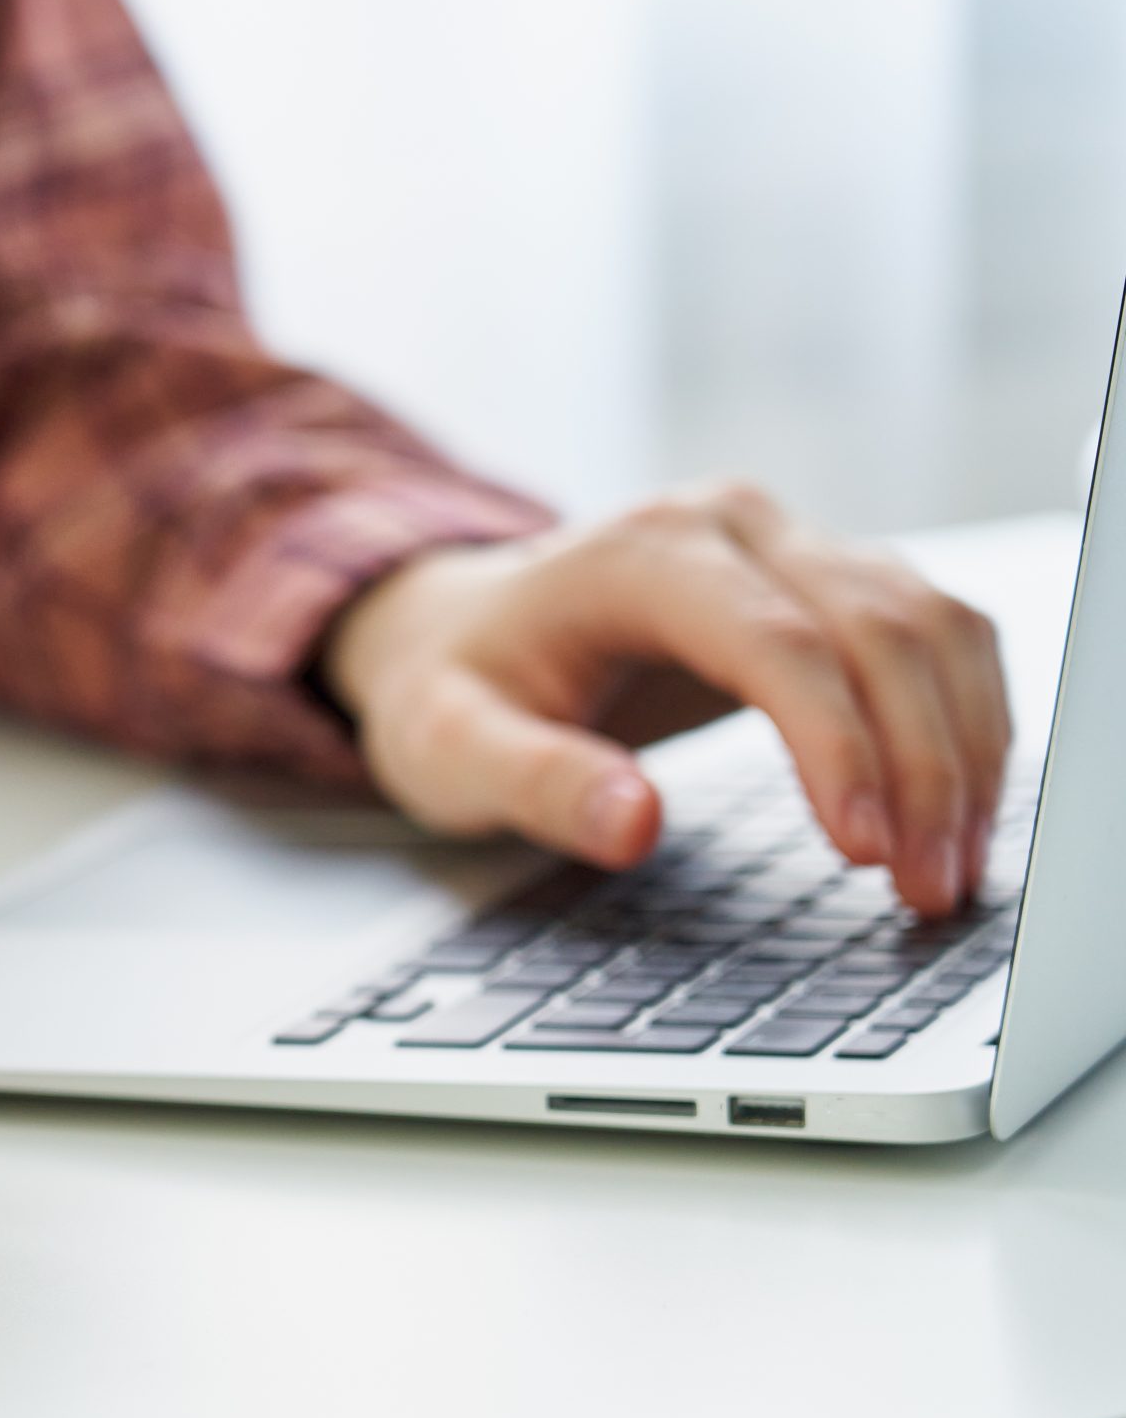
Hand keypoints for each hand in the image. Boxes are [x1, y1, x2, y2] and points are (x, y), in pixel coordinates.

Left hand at [321, 481, 1009, 916]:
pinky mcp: (826, 580)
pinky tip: (963, 809)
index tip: (865, 850)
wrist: (454, 631)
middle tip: (929, 891)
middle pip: (878, 628)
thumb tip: (632, 824)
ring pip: (930, 625)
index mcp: (639, 553)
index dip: (837, 744)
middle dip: (923, 766)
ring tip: (954, 869)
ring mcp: (787, 543)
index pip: (775, 639)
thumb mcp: (450, 749)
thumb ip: (534, 783)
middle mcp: (728, 527)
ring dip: (966, 747)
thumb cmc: (450, 689)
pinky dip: (967, 720)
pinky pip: (934, 635)